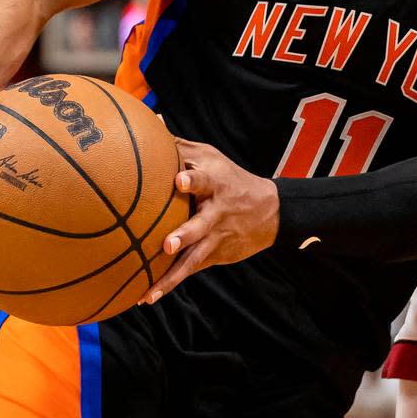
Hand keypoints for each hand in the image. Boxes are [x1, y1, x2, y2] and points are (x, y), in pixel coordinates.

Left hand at [139, 137, 279, 304]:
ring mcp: (217, 236)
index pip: (204, 179)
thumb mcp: (210, 157)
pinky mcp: (214, 255)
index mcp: (215, 183)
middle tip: (168, 244)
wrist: (269, 211)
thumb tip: (152, 121)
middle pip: (202, 223)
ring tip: (152, 287)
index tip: (179, 182)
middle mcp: (217, 211)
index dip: (192, 181)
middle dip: (186, 234)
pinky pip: (190, 270)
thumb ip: (180, 145)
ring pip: (196, 255)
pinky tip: (147, 296)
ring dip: (174, 272)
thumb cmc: (229, 178)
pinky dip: (170, 283)